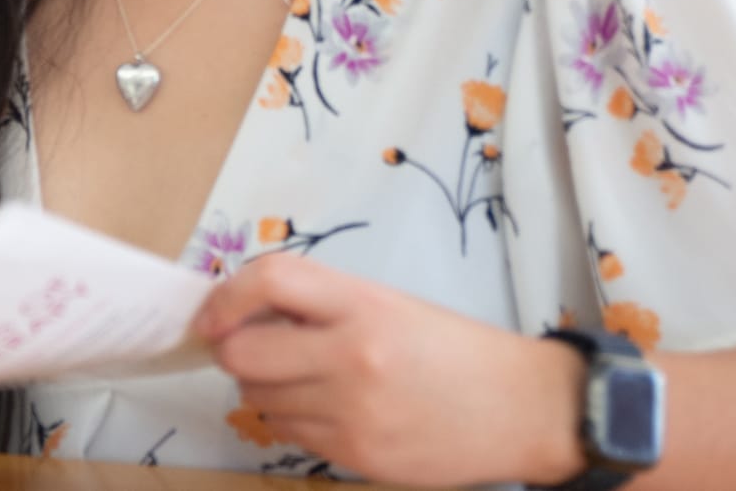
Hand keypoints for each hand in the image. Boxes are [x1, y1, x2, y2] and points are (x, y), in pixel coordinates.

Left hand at [192, 254, 587, 486]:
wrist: (525, 411)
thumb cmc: (455, 351)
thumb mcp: (391, 305)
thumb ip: (321, 306)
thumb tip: (242, 314)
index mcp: (365, 305)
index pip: (270, 280)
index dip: (225, 296)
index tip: (210, 315)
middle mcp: (352, 357)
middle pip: (242, 353)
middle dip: (237, 351)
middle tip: (259, 349)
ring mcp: (352, 412)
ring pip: (258, 399)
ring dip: (267, 388)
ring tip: (312, 380)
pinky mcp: (355, 456)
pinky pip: (289, 434)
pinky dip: (294, 420)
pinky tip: (332, 411)